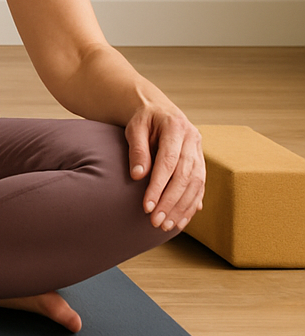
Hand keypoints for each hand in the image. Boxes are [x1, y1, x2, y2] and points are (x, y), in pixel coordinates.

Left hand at [126, 106, 204, 230]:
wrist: (158, 110)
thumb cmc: (143, 119)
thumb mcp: (134, 128)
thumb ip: (137, 149)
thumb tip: (138, 175)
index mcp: (176, 128)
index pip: (169, 162)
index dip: (158, 186)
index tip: (146, 206)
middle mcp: (193, 140)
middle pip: (185, 176)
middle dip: (170, 202)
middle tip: (155, 221)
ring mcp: (200, 152)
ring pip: (196, 185)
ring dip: (182, 208)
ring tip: (166, 225)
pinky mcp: (201, 163)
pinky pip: (200, 187)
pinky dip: (190, 205)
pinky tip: (181, 221)